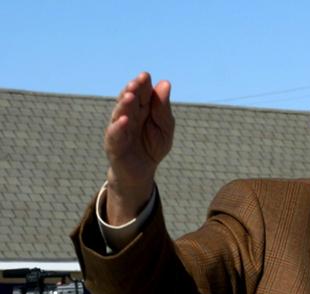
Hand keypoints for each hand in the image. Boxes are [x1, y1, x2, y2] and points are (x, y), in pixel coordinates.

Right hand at [104, 71, 174, 224]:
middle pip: (129, 100)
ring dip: (124, 104)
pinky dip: (118, 127)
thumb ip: (163, 108)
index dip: (142, 84)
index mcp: (141, 109)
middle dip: (132, 90)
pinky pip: (115, 135)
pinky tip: (124, 120)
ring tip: (129, 95)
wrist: (142, 172)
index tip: (146, 75)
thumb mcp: (165, 128)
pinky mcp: (114, 145)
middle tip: (137, 81)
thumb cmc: (153, 147)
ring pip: (120, 113)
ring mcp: (119, 129)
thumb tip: (165, 84)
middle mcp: (128, 116)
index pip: (141, 93)